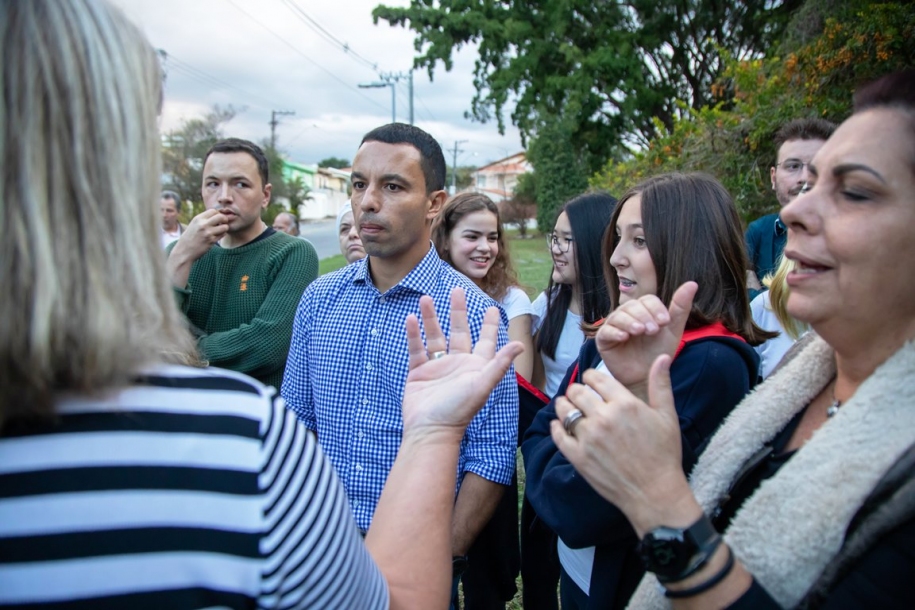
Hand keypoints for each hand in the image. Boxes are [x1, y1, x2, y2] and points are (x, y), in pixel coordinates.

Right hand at [166, 209, 230, 287]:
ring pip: (224, 226)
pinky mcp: (211, 241)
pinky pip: (222, 235)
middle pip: (221, 216)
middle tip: (222, 224)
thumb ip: (203, 220)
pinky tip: (216, 237)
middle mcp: (203, 224)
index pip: (213, 210)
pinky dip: (221, 235)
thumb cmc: (189, 238)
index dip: (217, 214)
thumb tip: (217, 214)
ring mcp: (208, 233)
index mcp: (198, 219)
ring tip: (220, 231)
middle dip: (224, 219)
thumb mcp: (193, 225)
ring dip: (224, 228)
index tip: (217, 219)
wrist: (184, 251)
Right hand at [402, 287, 523, 438]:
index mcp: (476, 366)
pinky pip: (417, 348)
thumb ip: (499, 364)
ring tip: (426, 298)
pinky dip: (414, 334)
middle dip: (458, 311)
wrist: (430, 430)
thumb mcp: (482, 385)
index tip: (493, 308)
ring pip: (435, 336)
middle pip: (458, 331)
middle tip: (457, 290)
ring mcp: (437, 367)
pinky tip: (411, 319)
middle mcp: (458, 363)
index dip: (489, 325)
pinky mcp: (418, 372)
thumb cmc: (459, 411)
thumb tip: (519, 344)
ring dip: (431, 318)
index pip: (485, 340)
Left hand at [550, 356, 700, 536]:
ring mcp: (588, 438)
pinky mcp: (578, 457)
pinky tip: (559, 426)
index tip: (591, 382)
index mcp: (625, 404)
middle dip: (577, 391)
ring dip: (564, 406)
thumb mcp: (667, 416)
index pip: (595, 377)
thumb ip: (660, 384)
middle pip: (576, 391)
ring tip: (568, 408)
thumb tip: (662, 357)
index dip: (590, 377)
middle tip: (579, 396)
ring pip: (564, 411)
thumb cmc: (664, 454)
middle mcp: (604, 418)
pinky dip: (555, 428)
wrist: (655, 493)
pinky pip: (558, 436)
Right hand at [595, 281, 696, 397]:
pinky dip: (615, 332)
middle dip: (644, 316)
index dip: (655, 308)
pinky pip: (606, 331)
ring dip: (630, 322)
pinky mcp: (604, 340)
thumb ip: (680, 307)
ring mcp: (614, 326)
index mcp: (643, 310)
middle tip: (653, 330)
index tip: (665, 322)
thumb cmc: (658, 352)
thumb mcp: (672, 330)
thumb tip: (692, 283)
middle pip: (632, 306)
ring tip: (640, 331)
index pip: (647, 299)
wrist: (648, 376)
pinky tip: (624, 337)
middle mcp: (627, 315)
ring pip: (618, 316)